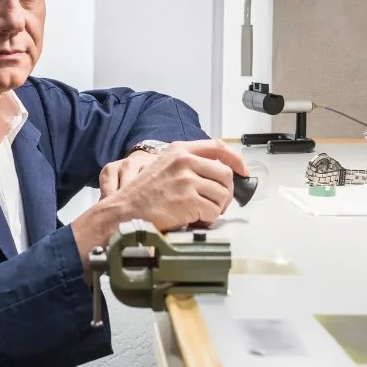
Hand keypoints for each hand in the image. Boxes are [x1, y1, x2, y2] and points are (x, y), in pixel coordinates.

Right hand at [108, 140, 247, 231]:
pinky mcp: (188, 201)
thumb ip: (187, 163)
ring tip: (203, 213)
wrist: (124, 211)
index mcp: (179, 150)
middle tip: (217, 203)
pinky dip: (208, 219)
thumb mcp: (163, 166)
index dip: (235, 159)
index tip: (242, 170)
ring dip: (217, 207)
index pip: (218, 147)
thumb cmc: (142, 194)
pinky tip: (196, 219)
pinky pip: (213, 211)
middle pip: (225, 174)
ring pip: (222, 194)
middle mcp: (184, 161)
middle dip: (226, 192)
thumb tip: (217, 173)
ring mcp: (186, 180)